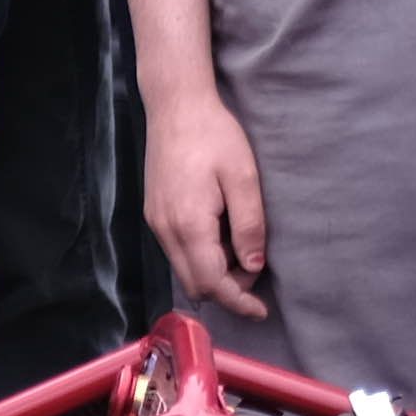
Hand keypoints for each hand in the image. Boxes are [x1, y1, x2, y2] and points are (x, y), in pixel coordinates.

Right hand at [139, 80, 270, 318]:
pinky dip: (200, 257)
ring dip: (213, 273)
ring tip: (241, 250)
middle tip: (255, 270)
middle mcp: (165, 230)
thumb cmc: (214, 135)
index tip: (261, 310)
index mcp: (189, 224)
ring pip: (184, 269)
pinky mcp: (153, 213)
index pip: (212, 282)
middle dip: (227, 290)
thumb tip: (253, 266)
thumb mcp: (243, 178)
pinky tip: (220, 235)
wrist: (175, 105)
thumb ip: (249, 226)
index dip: (238, 301)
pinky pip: (177, 251)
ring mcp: (155, 222)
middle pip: (194, 284)